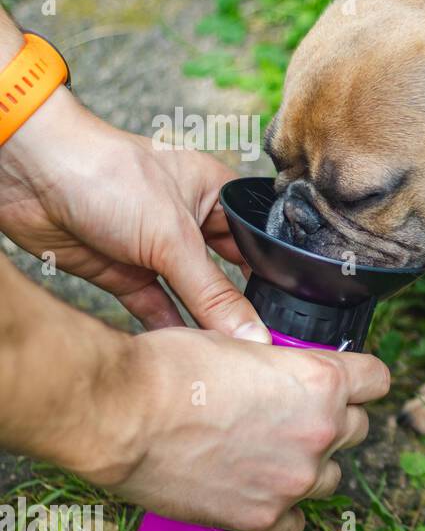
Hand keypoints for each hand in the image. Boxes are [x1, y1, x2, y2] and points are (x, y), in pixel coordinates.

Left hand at [0, 86, 268, 339]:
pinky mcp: (125, 272)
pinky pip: (157, 306)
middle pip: (228, 274)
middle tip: (264, 344)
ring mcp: (157, 249)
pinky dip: (170, 326)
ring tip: (232, 356)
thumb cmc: (106, 174)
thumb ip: (214, 293)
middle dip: (243, 307)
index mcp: (216, 195)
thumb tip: (252, 332)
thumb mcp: (173, 238)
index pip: (257, 244)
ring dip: (208, 322)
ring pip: (193, 295)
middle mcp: (191, 222)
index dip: (274, 279)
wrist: (29, 175)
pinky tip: (191, 351)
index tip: (289, 319)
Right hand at [80, 327, 390, 530]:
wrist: (120, 415)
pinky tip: (257, 496)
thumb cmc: (169, 369)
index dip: (360, 381)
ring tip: (270, 458)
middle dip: (332, 422)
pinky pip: (296, 523)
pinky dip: (281, 511)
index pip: (378, 381)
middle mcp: (321, 431)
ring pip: (331, 478)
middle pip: (358, 429)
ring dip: (309, 467)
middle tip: (294, 420)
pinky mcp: (264, 518)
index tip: (347, 385)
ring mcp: (295, 479)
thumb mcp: (238, 343)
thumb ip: (277, 363)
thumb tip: (279, 368)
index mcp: (322, 381)